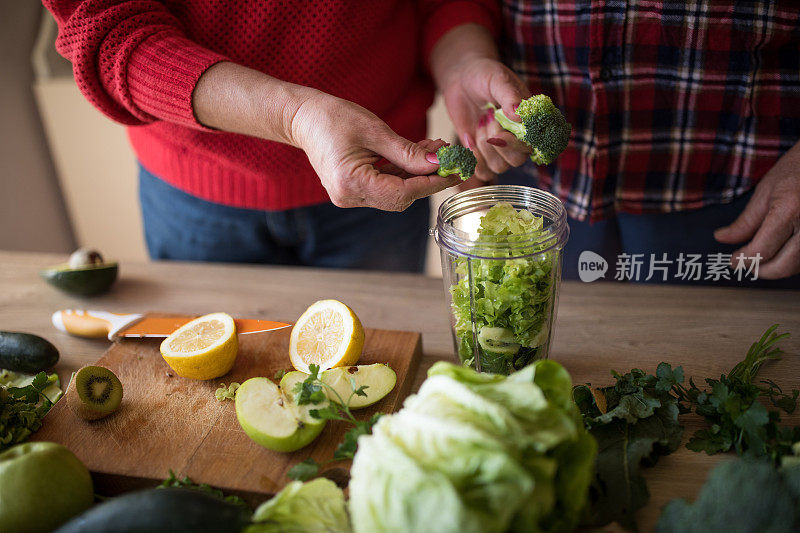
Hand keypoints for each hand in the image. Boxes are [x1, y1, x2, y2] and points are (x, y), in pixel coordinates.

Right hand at [193, 62, 456, 210]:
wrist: (302, 118)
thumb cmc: (333, 117)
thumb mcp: (374, 130)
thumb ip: (407, 152)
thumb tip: (437, 164)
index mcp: (351, 182)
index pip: (401, 193)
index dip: (430, 184)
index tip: (453, 173)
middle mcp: (349, 196)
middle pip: (400, 198)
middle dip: (427, 181)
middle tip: (451, 162)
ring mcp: (350, 196)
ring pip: (394, 194)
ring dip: (417, 176)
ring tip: (437, 152)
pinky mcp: (353, 190)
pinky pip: (385, 186)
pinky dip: (403, 174)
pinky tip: (419, 156)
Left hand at [431, 25, 531, 182]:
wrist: (462, 79)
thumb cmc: (484, 76)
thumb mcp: (498, 80)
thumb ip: (509, 96)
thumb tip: (519, 115)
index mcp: (529, 121)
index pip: (532, 144)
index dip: (516, 143)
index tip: (500, 132)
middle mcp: (518, 138)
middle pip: (516, 160)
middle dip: (497, 143)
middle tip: (487, 118)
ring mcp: (500, 149)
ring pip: (498, 167)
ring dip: (483, 147)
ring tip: (479, 123)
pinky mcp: (483, 155)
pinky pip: (482, 172)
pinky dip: (473, 159)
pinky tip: (469, 138)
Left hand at [714, 141, 799, 278]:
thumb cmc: (797, 168)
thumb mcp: (766, 191)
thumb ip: (745, 221)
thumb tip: (723, 238)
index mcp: (790, 209)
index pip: (762, 250)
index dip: (744, 260)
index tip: (733, 261)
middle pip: (783, 266)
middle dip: (761, 270)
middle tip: (746, 264)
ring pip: (798, 266)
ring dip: (779, 268)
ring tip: (763, 258)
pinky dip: (794, 261)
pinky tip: (783, 252)